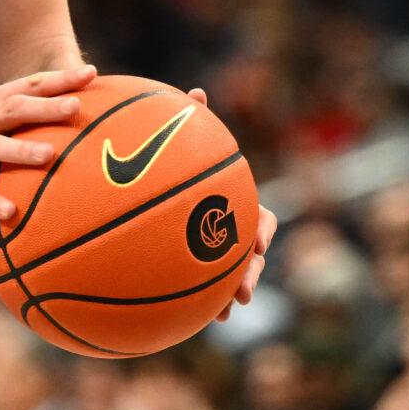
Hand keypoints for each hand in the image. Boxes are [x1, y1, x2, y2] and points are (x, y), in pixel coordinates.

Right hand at [0, 65, 94, 219]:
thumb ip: (22, 115)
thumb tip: (77, 109)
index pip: (29, 85)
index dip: (60, 78)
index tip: (91, 73)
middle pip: (14, 108)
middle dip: (45, 107)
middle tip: (76, 106)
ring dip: (22, 150)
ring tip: (50, 154)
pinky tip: (11, 210)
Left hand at [188, 88, 276, 321]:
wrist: (147, 188)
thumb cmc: (168, 158)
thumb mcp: (179, 139)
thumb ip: (190, 121)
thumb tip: (197, 91)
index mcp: (233, 202)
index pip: (260, 219)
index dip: (262, 232)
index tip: (257, 243)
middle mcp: (228, 228)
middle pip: (250, 255)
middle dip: (250, 272)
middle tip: (243, 288)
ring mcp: (213, 251)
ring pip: (232, 276)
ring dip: (230, 292)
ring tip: (224, 311)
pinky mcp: (193, 269)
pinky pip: (204, 290)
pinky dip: (205, 303)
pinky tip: (198, 318)